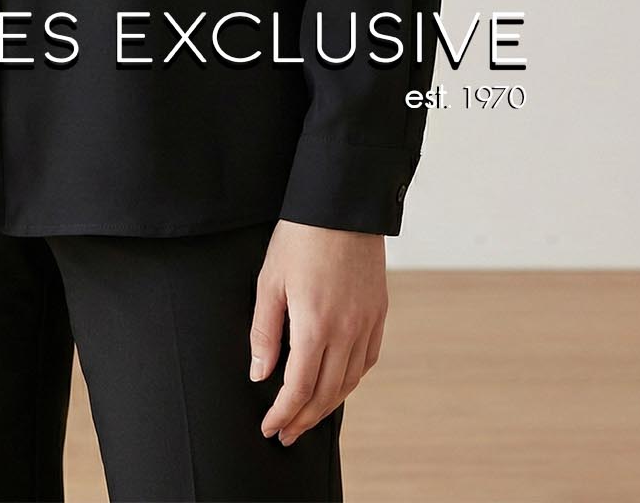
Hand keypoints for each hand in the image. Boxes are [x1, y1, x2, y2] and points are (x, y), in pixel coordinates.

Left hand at [250, 218, 386, 444]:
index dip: (283, 413)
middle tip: (286, 434)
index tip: (270, 428)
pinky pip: (368, 359)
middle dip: (304, 419)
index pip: (299, 388)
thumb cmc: (299, 237)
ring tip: (308, 416)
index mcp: (315, 325)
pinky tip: (337, 383)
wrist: (341, 204)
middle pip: (327, 393)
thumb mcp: (270, 281)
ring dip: (328, 405)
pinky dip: (352, 379)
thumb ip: (265, 331)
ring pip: (350, 381)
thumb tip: (260, 374)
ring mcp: (367, 322)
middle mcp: (347, 331)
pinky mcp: (379, 311)